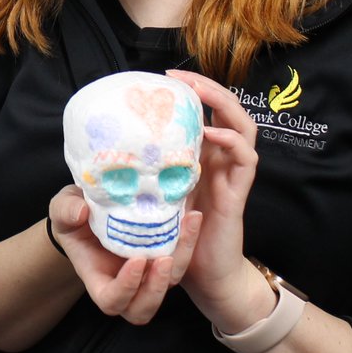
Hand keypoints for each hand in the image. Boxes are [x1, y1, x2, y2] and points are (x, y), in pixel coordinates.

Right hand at [48, 184, 200, 324]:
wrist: (91, 207)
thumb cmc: (73, 215)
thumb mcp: (62, 208)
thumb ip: (66, 210)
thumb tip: (80, 212)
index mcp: (97, 278)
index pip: (111, 300)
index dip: (125, 288)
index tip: (135, 260)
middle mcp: (125, 283)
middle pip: (143, 308)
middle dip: (155, 288)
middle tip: (164, 260)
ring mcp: (146, 273)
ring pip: (168, 285)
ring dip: (180, 263)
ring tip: (185, 232)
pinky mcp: (162, 256)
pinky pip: (181, 261)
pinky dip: (188, 243)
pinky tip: (192, 218)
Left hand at [166, 69, 259, 318]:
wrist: (201, 276)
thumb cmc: (174, 233)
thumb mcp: (153, 192)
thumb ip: (142, 169)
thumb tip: (105, 144)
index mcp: (202, 155)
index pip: (206, 110)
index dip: (192, 88)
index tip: (165, 76)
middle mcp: (220, 159)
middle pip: (228, 109)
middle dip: (207, 87)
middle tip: (180, 77)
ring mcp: (232, 173)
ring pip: (244, 126)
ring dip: (223, 105)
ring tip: (199, 94)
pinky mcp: (238, 192)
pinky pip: (246, 158)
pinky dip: (231, 140)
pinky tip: (211, 134)